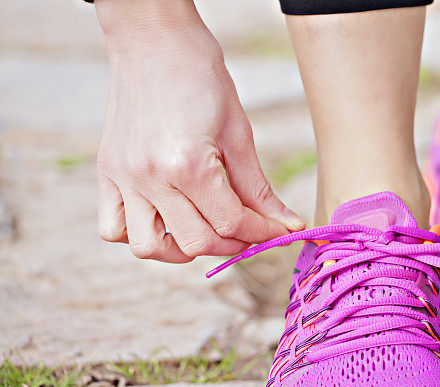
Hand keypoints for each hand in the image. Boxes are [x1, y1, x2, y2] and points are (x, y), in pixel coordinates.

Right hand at [95, 0, 303, 262]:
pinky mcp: (106, 172)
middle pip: (196, 241)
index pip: (231, 223)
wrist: (154, 38)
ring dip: (182, 250)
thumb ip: (259, 188)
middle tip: (248, 233)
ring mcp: (123, 178)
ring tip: (205, 231)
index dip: (261, 233)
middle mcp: (150, 177)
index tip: (278, 231)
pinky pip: (113, 227)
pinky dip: (140, 234)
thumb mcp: (239, 133)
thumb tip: (287, 224)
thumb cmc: (201, 76)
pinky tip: (167, 219)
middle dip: (231, 245)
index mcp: (187, 165)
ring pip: (148, 247)